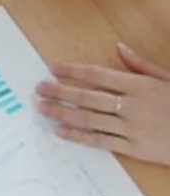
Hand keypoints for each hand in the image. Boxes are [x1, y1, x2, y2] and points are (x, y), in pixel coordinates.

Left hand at [36, 43, 169, 164]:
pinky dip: (79, 136)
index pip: (98, 75)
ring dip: (63, 113)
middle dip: (60, 92)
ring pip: (89, 119)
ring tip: (43, 109)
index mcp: (140, 85)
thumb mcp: (168, 78)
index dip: (73, 71)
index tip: (53, 68)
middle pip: (87, 97)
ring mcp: (132, 128)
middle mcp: (133, 105)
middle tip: (39, 89)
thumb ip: (141, 65)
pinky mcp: (134, 148)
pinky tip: (62, 132)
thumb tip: (119, 47)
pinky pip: (101, 141)